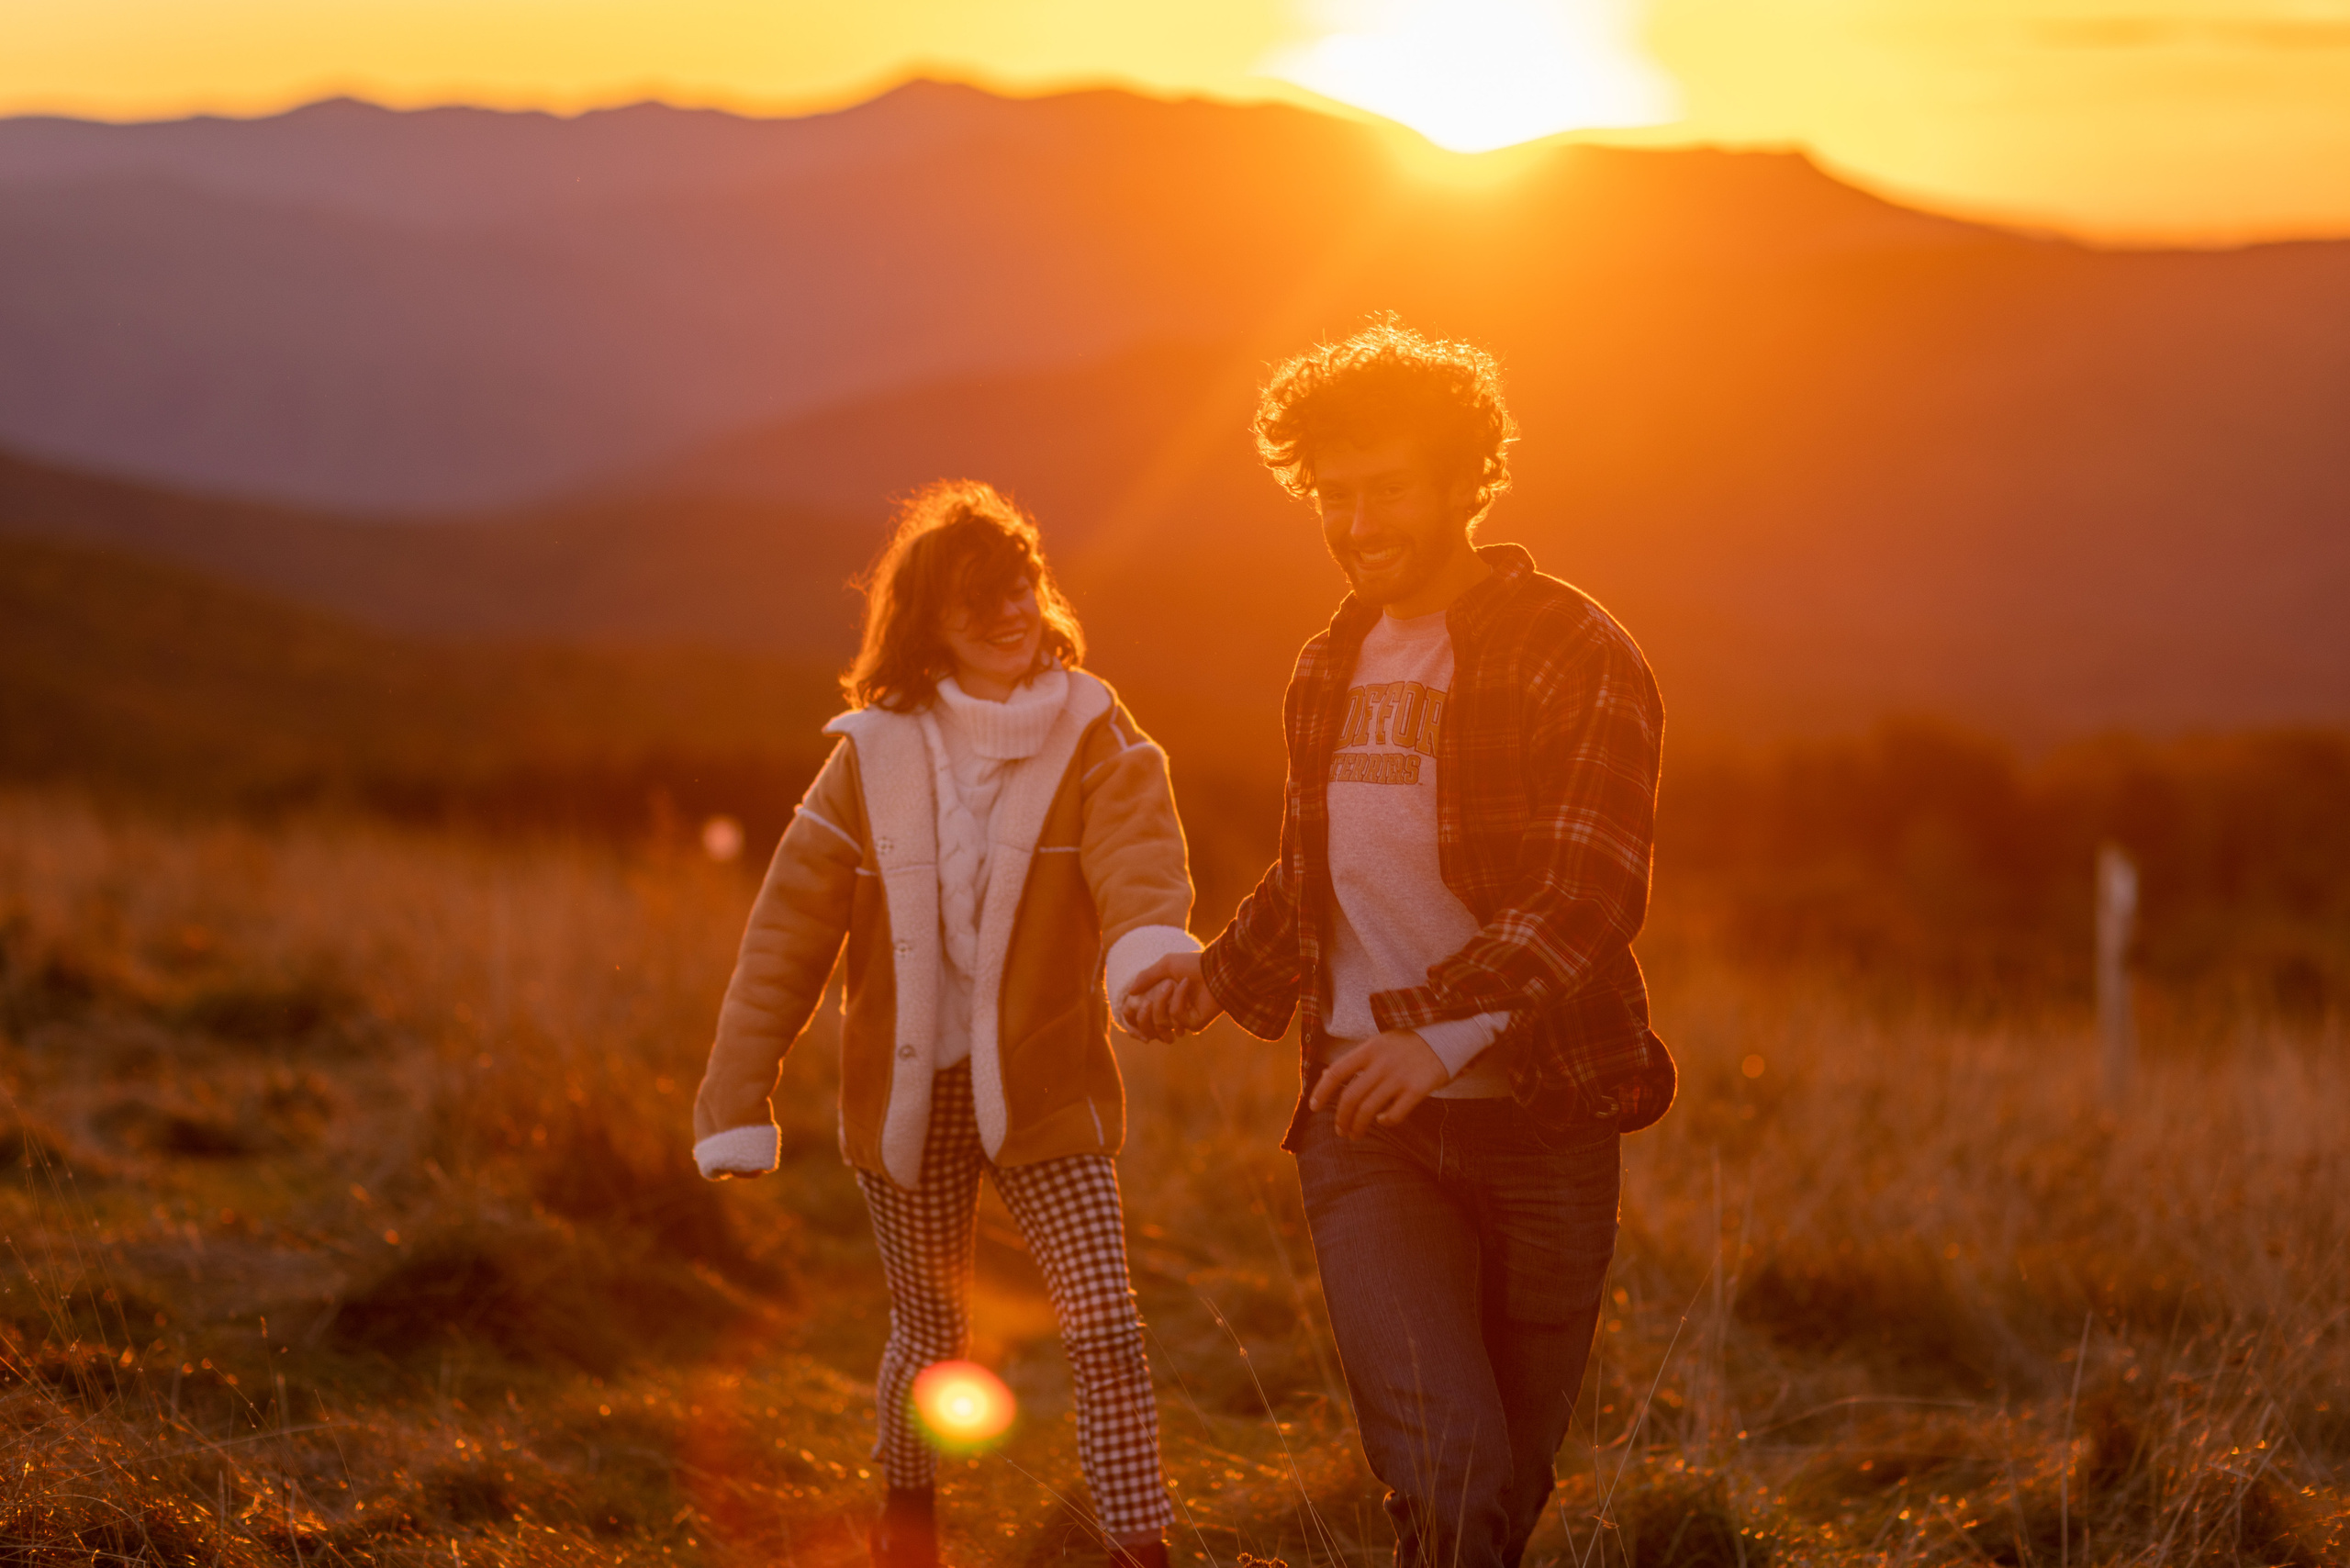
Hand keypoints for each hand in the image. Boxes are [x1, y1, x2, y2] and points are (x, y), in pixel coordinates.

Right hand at [1121, 951, 1221, 1040]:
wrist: (1214, 967)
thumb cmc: (1192, 965)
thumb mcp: (1165, 965)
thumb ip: (1146, 977)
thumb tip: (1130, 992)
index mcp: (1163, 1000)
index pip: (1141, 1020)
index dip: (1132, 1021)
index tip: (1127, 1013)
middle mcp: (1171, 1012)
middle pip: (1146, 1027)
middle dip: (1143, 1014)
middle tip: (1146, 1001)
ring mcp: (1183, 1020)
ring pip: (1159, 1023)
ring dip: (1161, 1001)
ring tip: (1171, 984)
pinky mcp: (1194, 1024)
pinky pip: (1176, 1017)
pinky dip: (1178, 999)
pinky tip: (1186, 985)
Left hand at [1310, 1030, 1449, 1137]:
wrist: (1446, 1036)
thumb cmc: (1408, 1043)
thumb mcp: (1379, 1043)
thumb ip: (1357, 1060)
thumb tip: (1327, 1076)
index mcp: (1369, 1049)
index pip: (1337, 1072)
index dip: (1321, 1092)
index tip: (1313, 1107)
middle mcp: (1381, 1063)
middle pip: (1351, 1097)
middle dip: (1341, 1119)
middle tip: (1340, 1131)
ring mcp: (1400, 1076)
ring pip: (1369, 1110)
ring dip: (1358, 1127)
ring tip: (1356, 1135)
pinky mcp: (1418, 1089)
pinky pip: (1395, 1114)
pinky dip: (1385, 1122)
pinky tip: (1383, 1121)